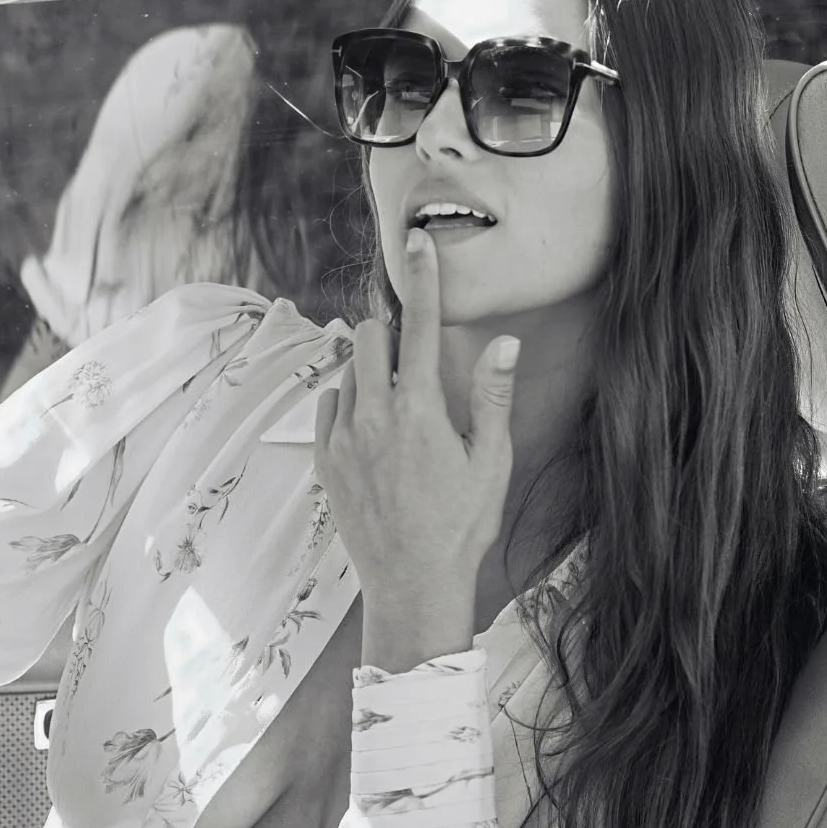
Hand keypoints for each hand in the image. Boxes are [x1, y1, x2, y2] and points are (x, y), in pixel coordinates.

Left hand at [314, 226, 518, 672]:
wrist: (412, 585)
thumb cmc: (461, 526)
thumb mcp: (491, 463)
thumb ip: (493, 398)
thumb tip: (503, 343)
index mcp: (420, 412)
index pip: (422, 326)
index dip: (422, 278)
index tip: (417, 242)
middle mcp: (373, 417)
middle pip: (368, 335)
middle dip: (390, 330)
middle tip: (414, 354)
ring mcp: (341, 438)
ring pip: (346, 369)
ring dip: (371, 368)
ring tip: (399, 405)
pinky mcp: (323, 460)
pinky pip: (328, 406)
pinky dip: (348, 402)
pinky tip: (373, 429)